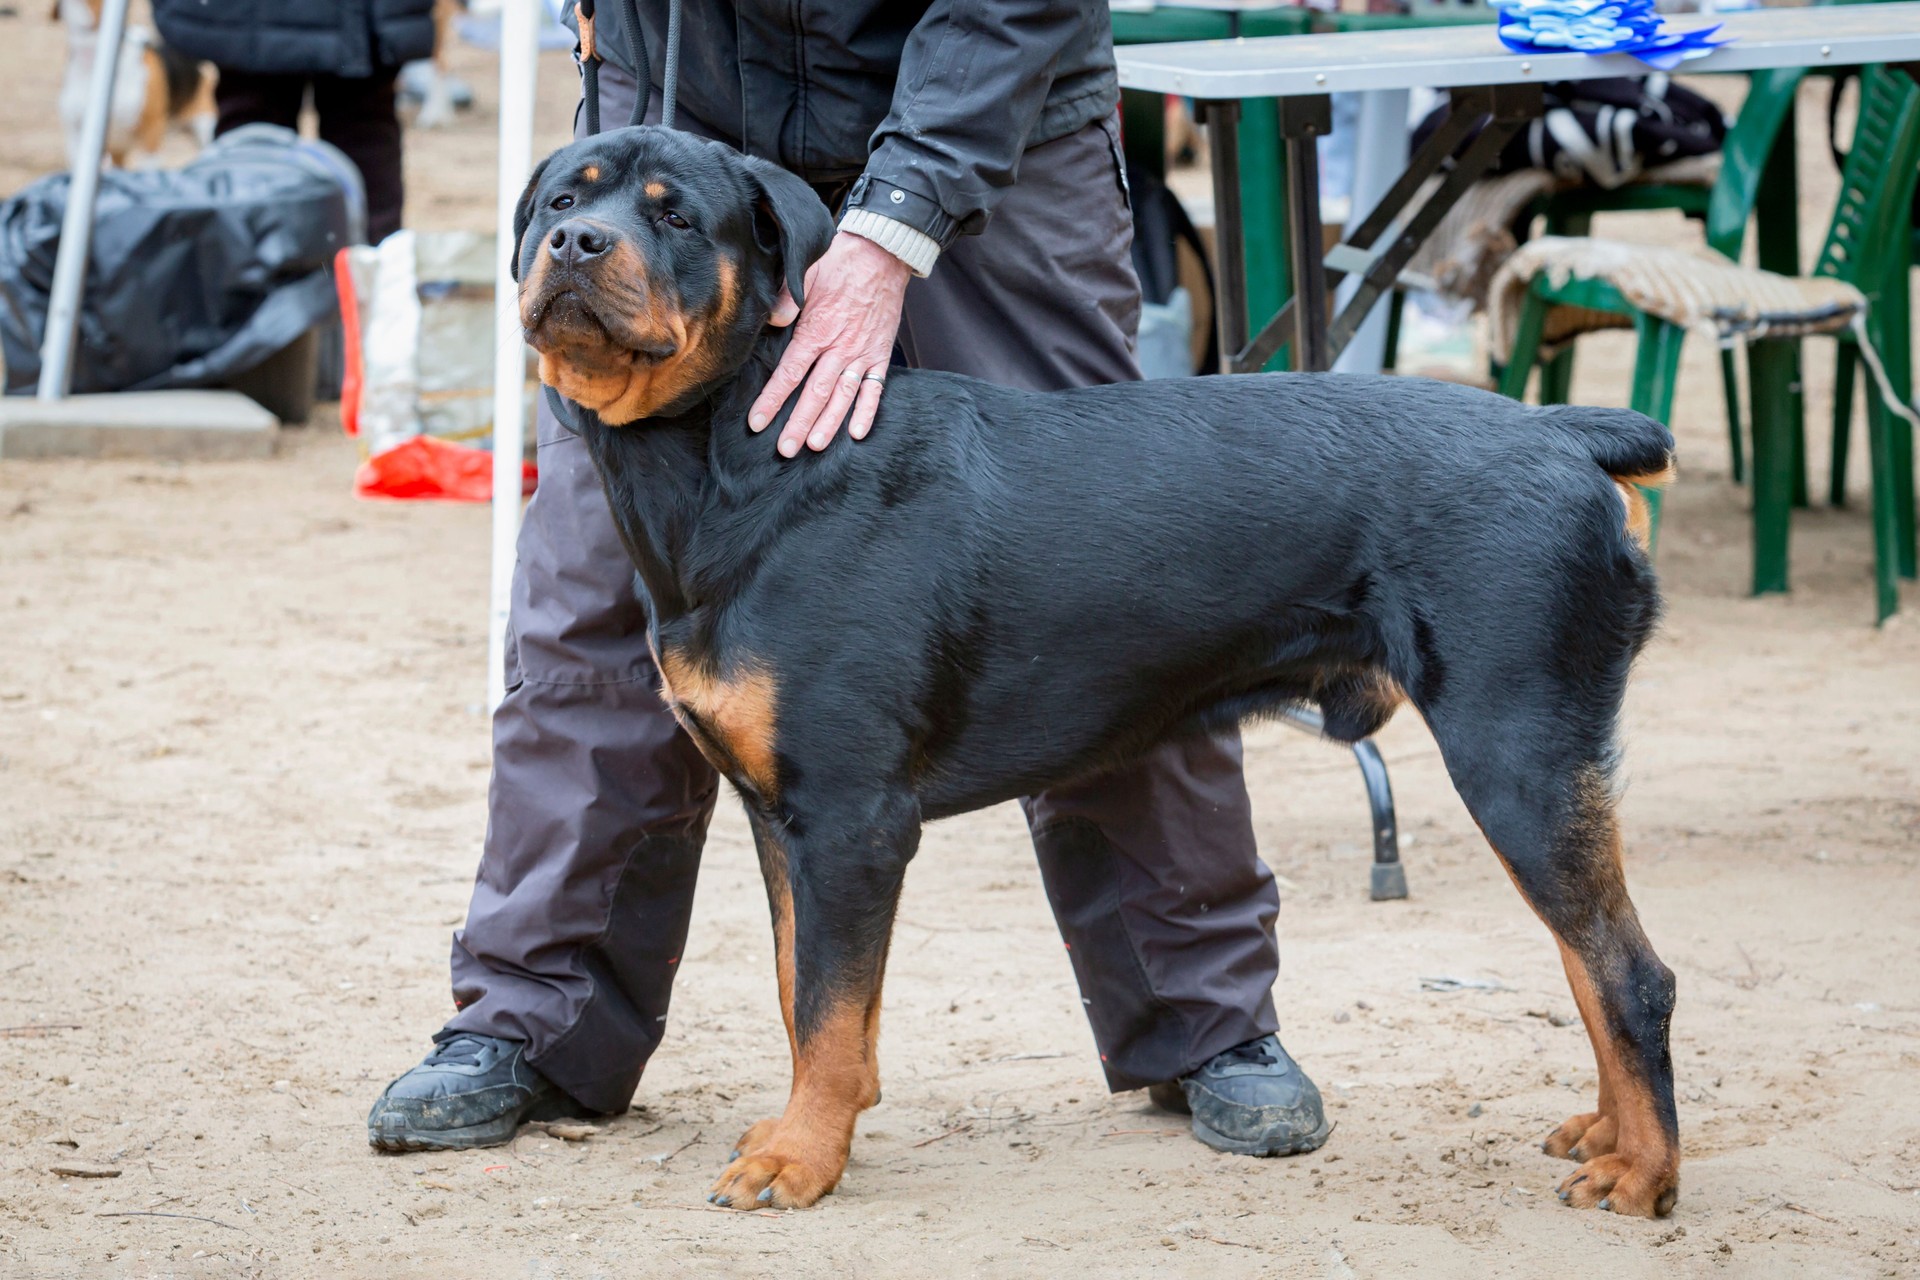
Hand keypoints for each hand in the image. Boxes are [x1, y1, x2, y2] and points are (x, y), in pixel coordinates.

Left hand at [749, 231, 911, 456]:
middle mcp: (840, 348)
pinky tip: (857, 433)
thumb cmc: (838, 264)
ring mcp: (862, 354)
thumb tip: (771, 322)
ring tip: (815, 446)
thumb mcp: (805, 274)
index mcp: (816, 331)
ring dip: (829, 424)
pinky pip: (875, 389)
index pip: (790, 374)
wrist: (881, 255)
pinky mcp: (880, 355)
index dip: (773, 400)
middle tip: (785, 449)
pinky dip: (867, 412)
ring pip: (843, 397)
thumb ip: (785, 300)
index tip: (758, 423)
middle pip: (815, 394)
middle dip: (798, 423)